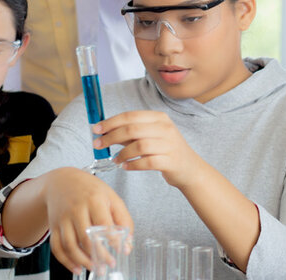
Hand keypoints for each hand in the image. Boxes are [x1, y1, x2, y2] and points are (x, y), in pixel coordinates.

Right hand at [41, 167, 132, 274]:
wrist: (61, 181)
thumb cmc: (90, 190)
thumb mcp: (111, 197)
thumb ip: (123, 219)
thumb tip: (127, 245)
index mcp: (94, 199)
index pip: (104, 223)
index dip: (112, 240)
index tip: (120, 251)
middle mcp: (76, 209)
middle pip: (86, 238)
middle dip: (99, 255)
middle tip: (109, 264)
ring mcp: (63, 218)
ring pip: (70, 245)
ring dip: (83, 261)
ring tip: (95, 268)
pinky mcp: (54, 226)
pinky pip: (57, 247)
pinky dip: (66, 261)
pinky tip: (77, 268)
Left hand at [93, 111, 208, 188]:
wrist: (190, 168)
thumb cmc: (165, 150)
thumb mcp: (151, 136)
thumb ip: (130, 133)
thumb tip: (104, 131)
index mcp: (159, 118)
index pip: (131, 116)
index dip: (111, 122)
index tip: (96, 129)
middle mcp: (166, 129)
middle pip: (132, 129)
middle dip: (111, 137)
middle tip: (98, 145)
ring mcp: (170, 145)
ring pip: (139, 146)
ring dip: (122, 153)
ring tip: (115, 159)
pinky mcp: (171, 161)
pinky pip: (147, 162)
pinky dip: (133, 165)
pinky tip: (126, 167)